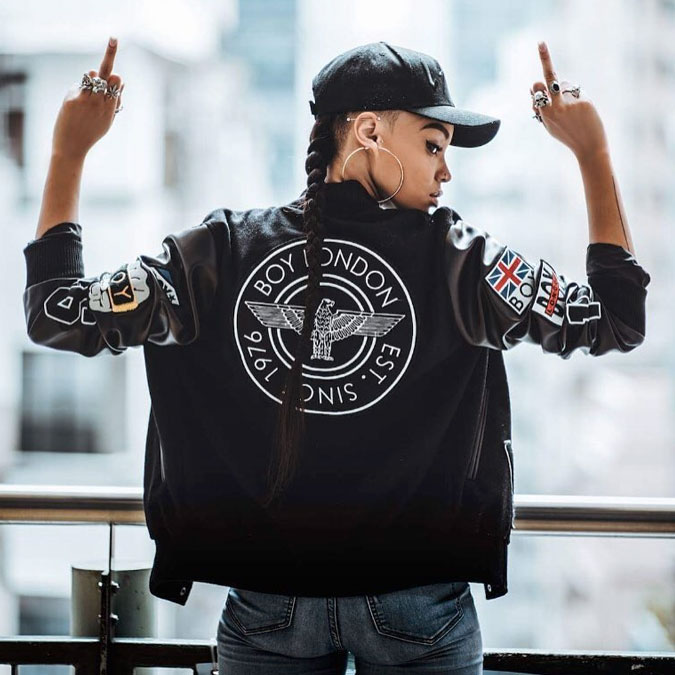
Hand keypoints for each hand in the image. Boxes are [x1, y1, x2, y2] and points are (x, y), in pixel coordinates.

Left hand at [51, 37, 123, 159]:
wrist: (72, 147)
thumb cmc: (91, 133)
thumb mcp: (108, 120)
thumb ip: (114, 101)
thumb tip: (120, 79)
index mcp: (111, 109)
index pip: (117, 84)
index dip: (116, 76)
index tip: (118, 59)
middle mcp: (100, 103)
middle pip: (107, 75)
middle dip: (110, 57)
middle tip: (113, 39)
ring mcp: (86, 100)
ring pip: (92, 75)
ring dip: (92, 78)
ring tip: (89, 93)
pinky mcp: (73, 99)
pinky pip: (79, 85)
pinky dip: (80, 90)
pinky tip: (77, 105)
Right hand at [530, 41, 608, 161]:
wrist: (588, 146)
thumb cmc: (567, 134)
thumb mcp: (550, 124)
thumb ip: (543, 106)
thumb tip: (536, 86)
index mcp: (545, 115)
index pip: (537, 92)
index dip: (537, 86)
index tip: (535, 61)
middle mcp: (555, 107)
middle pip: (548, 79)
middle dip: (545, 61)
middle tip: (540, 44)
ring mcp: (570, 104)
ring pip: (564, 84)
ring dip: (565, 91)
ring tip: (572, 110)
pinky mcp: (583, 101)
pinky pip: (577, 92)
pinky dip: (579, 99)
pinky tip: (583, 113)